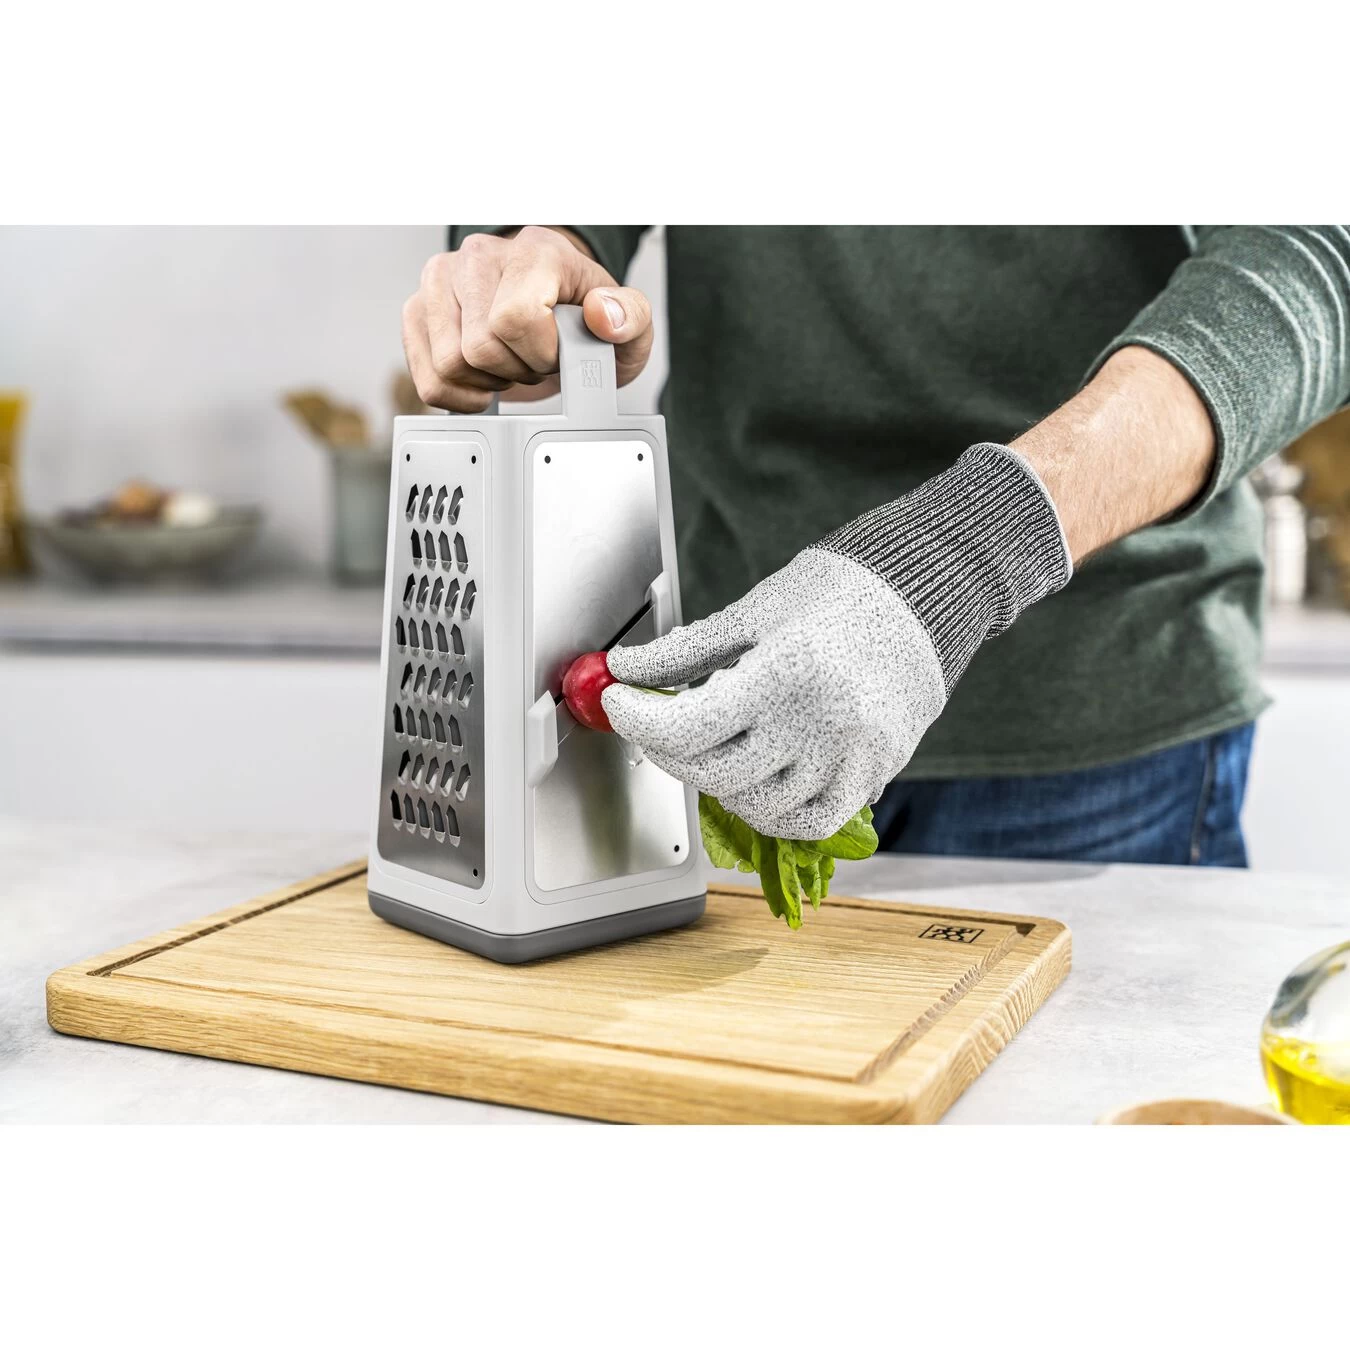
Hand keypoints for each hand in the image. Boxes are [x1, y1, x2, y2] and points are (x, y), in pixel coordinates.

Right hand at [402, 227, 653, 410]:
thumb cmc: (590, 318)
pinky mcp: (418, 310)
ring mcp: (440, 281)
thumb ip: (630, 316)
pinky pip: (427, 380)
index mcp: (534, 252)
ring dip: (487, 381)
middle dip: (515, 370)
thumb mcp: (629, 323)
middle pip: (478, 349)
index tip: (557, 352)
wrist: (558, 311)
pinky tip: (483, 379)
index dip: (540, 354)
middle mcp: (479, 256)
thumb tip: (602, 314)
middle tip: (534, 359)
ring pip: (449, 365)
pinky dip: (459, 395)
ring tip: (510, 363)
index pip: (513, 319)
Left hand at [603, 444, 1071, 839]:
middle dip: (666, 751)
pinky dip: (768, 812)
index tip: (618, 704)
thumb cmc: (835, 593)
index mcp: (787, 671)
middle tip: (654, 723)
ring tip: (706, 745)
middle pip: (713, 772)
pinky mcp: (872, 774)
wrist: (921, 597)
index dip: (639, 721)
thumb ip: (686, 650)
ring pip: (756, 805)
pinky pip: (807, 822)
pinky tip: (750, 781)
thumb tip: (625, 669)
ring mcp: (850, 757)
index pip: (689, 725)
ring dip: (713, 782)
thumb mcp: (753, 611)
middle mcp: (821, 723)